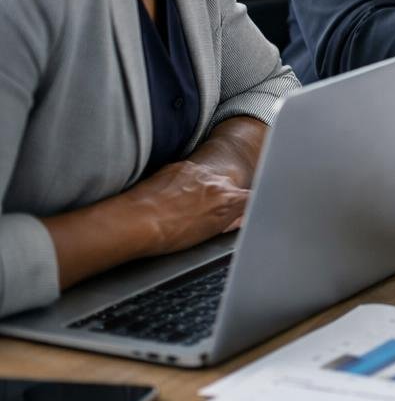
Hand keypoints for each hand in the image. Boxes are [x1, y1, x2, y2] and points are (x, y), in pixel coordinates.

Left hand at [124, 160, 250, 254]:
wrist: (136, 221)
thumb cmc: (168, 234)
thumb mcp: (208, 235)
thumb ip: (231, 222)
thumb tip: (241, 217)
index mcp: (229, 200)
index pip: (251, 198)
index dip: (247, 205)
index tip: (241, 211)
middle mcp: (217, 181)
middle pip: (228, 188)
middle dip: (219, 199)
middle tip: (202, 216)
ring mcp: (197, 171)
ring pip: (207, 180)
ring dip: (200, 191)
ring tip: (181, 209)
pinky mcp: (178, 166)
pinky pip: (188, 174)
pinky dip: (182, 184)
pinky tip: (170, 199)